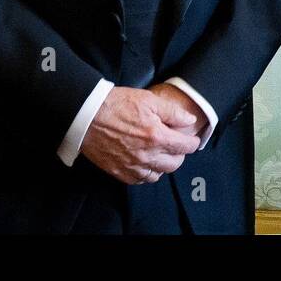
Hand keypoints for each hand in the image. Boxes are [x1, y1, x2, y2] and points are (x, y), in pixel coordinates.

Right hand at [80, 86, 201, 184]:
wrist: (87, 115)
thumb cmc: (117, 104)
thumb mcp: (149, 99)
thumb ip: (173, 112)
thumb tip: (190, 120)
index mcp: (156, 136)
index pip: (185, 147)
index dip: (192, 142)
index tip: (192, 139)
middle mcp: (146, 155)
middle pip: (174, 164)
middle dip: (179, 154)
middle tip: (176, 145)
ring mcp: (132, 165)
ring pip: (158, 174)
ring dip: (163, 165)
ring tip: (160, 154)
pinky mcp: (119, 171)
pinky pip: (139, 180)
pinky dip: (146, 173)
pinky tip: (145, 163)